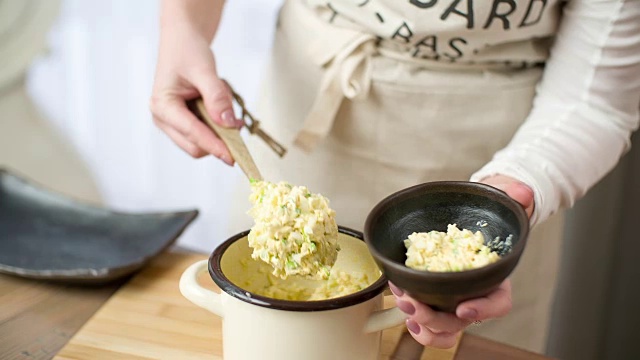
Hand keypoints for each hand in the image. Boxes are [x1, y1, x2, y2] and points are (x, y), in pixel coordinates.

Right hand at [150, 20, 242, 163]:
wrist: (182, 42)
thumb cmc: (187, 51)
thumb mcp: (204, 69)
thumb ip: (216, 97)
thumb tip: (227, 124)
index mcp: (162, 106)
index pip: (192, 133)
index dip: (214, 145)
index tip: (234, 157)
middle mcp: (163, 119)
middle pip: (195, 147)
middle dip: (219, 139)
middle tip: (237, 120)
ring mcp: (172, 123)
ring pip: (202, 143)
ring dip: (219, 130)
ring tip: (221, 100)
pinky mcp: (183, 123)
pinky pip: (205, 134)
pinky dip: (218, 126)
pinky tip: (220, 106)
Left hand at [391, 174, 533, 347]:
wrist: (469, 208)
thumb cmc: (490, 207)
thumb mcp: (505, 197)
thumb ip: (514, 194)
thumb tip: (521, 194)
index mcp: (497, 276)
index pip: (498, 303)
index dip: (483, 310)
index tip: (464, 309)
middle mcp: (476, 292)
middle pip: (461, 320)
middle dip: (436, 319)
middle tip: (415, 306)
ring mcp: (454, 296)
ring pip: (443, 325)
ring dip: (422, 322)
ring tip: (403, 303)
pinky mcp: (433, 291)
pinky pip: (427, 317)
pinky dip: (414, 318)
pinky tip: (401, 302)